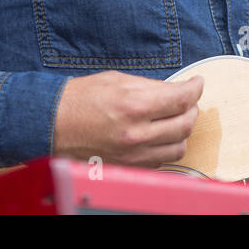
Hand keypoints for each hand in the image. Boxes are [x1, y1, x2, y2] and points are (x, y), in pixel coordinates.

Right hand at [53, 70, 202, 166]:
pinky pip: (161, 161)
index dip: (196, 88)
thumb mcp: (117, 80)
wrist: (50, 125)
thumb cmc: (80, 99)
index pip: (182, 99)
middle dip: (191, 108)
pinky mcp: (128, 168)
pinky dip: (165, 147)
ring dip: (181, 131)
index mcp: (134, 105)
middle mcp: (137, 134)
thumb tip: (175, 90)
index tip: (197, 83)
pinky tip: (157, 135)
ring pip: (178, 147)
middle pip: (186, 124)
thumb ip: (150, 86)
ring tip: (172, 119)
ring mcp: (133, 155)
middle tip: (186, 100)